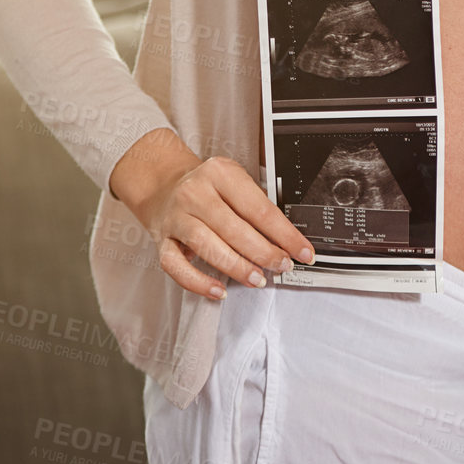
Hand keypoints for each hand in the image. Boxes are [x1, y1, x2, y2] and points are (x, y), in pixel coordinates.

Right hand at [133, 153, 315, 296]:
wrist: (163, 185)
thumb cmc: (207, 187)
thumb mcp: (233, 182)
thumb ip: (257, 206)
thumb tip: (287, 241)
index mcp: (219, 173)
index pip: (259, 208)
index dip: (285, 234)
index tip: (302, 251)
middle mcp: (195, 193)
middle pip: (235, 228)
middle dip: (264, 252)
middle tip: (282, 266)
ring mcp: (176, 217)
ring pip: (208, 246)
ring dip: (237, 267)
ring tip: (257, 279)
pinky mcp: (162, 240)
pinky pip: (177, 266)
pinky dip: (199, 282)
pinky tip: (219, 290)